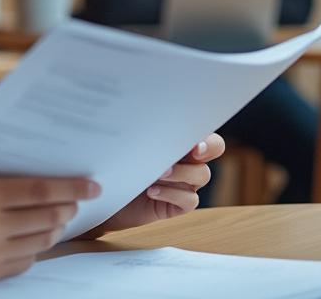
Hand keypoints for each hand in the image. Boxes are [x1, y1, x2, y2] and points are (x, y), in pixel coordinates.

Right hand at [0, 176, 100, 280]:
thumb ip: (2, 180)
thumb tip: (47, 181)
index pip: (42, 191)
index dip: (72, 188)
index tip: (92, 185)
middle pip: (48, 217)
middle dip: (69, 208)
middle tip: (77, 201)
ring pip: (43, 240)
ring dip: (55, 228)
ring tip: (57, 217)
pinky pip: (28, 261)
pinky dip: (36, 248)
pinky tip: (33, 236)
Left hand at [84, 132, 224, 236]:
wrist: (106, 194)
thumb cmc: (118, 162)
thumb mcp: (131, 144)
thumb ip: (145, 132)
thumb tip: (147, 114)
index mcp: (180, 140)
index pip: (205, 129)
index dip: (207, 134)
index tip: (194, 140)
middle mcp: (188, 160)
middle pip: (215, 148)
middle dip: (207, 148)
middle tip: (192, 151)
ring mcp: (185, 183)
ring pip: (202, 175)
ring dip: (182, 173)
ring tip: (158, 173)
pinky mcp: (177, 205)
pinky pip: (189, 200)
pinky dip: (172, 194)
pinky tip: (152, 191)